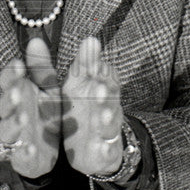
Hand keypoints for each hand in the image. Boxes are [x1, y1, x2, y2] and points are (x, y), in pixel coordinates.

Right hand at [0, 37, 60, 178]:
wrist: (48, 149)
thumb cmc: (45, 112)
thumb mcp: (49, 89)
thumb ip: (42, 68)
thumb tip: (36, 40)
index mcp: (18, 93)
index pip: (9, 80)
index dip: (12, 73)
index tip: (20, 65)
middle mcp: (12, 113)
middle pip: (4, 104)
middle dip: (10, 97)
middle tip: (18, 91)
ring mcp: (14, 136)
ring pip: (7, 129)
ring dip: (13, 123)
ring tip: (23, 118)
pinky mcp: (20, 157)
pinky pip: (19, 156)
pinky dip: (24, 153)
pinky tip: (31, 148)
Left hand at [62, 36, 124, 175]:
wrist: (96, 144)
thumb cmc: (85, 107)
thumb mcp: (79, 84)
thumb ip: (84, 63)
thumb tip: (91, 38)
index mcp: (98, 87)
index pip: (101, 73)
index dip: (96, 65)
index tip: (90, 54)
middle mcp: (107, 106)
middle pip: (109, 97)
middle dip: (105, 91)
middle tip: (99, 85)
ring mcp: (108, 129)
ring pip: (110, 123)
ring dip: (107, 118)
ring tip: (101, 116)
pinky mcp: (106, 151)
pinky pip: (107, 150)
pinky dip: (105, 149)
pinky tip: (102, 148)